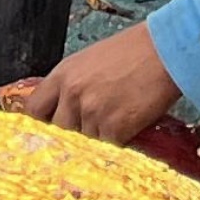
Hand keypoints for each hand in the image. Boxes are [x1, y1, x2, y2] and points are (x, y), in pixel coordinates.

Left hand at [0, 21, 183, 146]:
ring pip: (85, 141)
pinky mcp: (115, 129)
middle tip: (92, 129)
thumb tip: (64, 109)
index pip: (34, 110)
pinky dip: (119, 142)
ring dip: (99, 138)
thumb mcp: (90, 61)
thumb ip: (72, 85)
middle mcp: (72, 94)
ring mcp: (92, 113)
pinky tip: (130, 126)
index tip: (52, 129)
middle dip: (73, 134)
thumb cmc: (132, 52)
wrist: (164, 52)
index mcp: (63, 75)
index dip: (43, 122)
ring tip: (117, 122)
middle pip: (59, 131)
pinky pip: (109, 147)